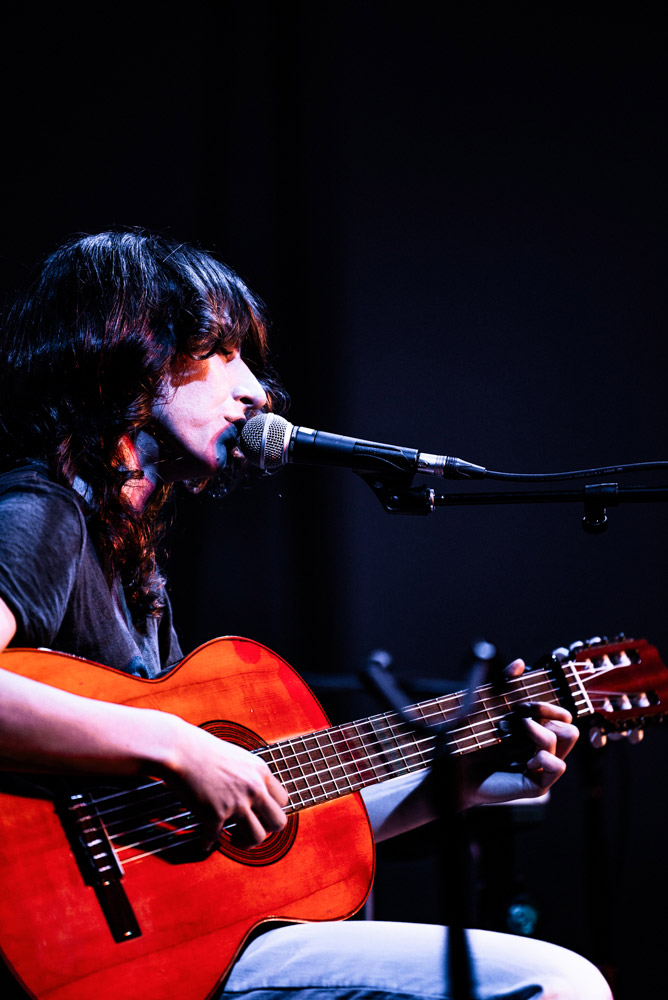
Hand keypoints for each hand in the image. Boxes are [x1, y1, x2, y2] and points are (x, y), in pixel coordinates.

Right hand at [161, 718, 288, 851]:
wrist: (180, 749)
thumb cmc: (203, 750)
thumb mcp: (238, 757)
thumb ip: (250, 775)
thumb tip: (254, 794)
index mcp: (260, 772)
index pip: (283, 800)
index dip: (271, 810)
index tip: (259, 815)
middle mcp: (253, 788)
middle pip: (278, 822)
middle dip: (266, 830)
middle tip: (250, 830)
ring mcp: (236, 802)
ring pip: (257, 837)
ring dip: (246, 844)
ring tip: (234, 840)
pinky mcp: (215, 814)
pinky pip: (214, 839)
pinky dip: (207, 843)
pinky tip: (203, 842)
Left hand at [464, 658, 579, 807]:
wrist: (452, 769)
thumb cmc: (468, 739)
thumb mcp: (487, 706)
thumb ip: (503, 683)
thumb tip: (519, 663)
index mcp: (535, 730)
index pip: (561, 713)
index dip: (546, 704)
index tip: (520, 705)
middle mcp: (542, 748)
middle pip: (570, 724)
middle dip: (546, 713)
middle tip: (519, 718)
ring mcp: (541, 766)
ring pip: (567, 739)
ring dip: (543, 733)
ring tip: (516, 735)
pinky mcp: (537, 784)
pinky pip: (558, 766)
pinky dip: (544, 757)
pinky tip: (525, 761)